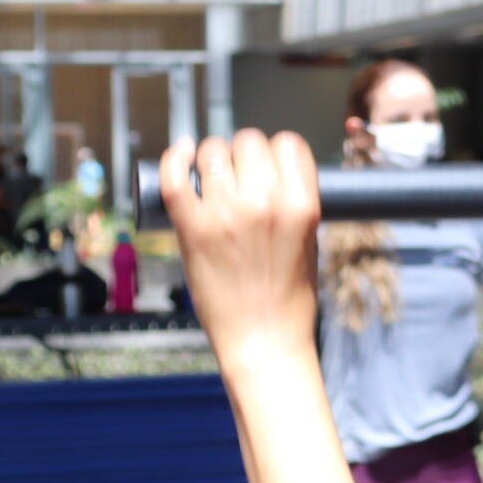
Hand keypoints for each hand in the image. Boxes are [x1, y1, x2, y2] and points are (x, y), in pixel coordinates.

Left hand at [158, 132, 322, 360]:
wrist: (264, 340)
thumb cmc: (289, 299)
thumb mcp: (309, 242)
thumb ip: (292, 203)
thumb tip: (267, 175)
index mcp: (303, 205)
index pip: (288, 144)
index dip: (275, 151)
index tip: (267, 165)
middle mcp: (266, 203)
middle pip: (249, 141)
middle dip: (242, 153)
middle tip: (236, 175)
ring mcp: (226, 214)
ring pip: (213, 152)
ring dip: (211, 158)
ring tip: (210, 177)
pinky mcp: (192, 229)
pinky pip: (174, 177)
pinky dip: (174, 159)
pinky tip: (180, 155)